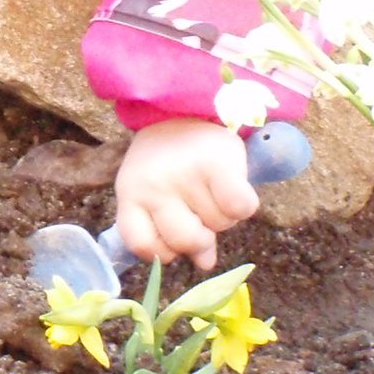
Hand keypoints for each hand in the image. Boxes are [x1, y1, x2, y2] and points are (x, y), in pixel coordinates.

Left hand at [114, 119, 260, 271]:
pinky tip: (233, 188)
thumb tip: (206, 264)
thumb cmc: (168, 162)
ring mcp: (184, 174)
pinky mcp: (217, 163)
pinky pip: (239, 207)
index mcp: (131, 194)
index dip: (163, 251)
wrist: (184, 109)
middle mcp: (154, 185)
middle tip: (200, 213)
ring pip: (218, 225)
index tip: (173, 240)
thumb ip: (175, 233)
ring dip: (222, 216)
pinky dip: (242, 205)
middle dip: (200, 236)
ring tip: (212, 189)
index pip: (142, 244)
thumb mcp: (158, 195)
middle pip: (185, 241)